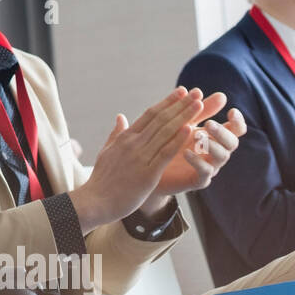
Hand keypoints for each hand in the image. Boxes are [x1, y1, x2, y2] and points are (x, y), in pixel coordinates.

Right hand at [69, 87, 203, 230]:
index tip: (181, 92)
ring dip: (184, 117)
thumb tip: (121, 116)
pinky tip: (190, 129)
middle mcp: (133, 143)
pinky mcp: (147, 173)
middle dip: (180, 105)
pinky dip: (178, 139)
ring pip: (165, 132)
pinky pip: (165, 153)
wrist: (95, 201)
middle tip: (196, 93)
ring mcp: (140, 157)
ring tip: (199, 105)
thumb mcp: (106, 152)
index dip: (167, 102)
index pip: (149, 114)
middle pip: (160, 119)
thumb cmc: (101, 180)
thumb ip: (116, 134)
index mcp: (125, 138)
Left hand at [152, 102, 245, 196]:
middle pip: (232, 142)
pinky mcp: (197, 180)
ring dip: (211, 145)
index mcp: (215, 137)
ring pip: (222, 157)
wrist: (150, 168)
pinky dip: (197, 162)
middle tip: (209, 124)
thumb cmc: (169, 143)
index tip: (231, 111)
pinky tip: (186, 152)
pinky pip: (204, 173)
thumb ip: (198, 110)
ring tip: (196, 136)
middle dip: (222, 132)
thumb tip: (213, 93)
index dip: (238, 121)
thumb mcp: (183, 124)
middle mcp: (216, 152)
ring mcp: (209, 167)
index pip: (236, 129)